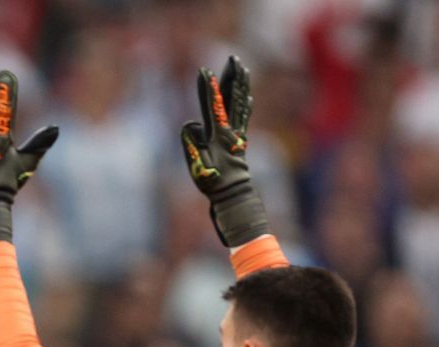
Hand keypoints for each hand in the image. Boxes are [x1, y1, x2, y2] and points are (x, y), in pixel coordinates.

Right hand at [180, 56, 269, 246]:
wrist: (233, 194)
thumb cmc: (212, 182)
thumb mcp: (197, 165)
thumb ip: (191, 143)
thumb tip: (190, 124)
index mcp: (218, 134)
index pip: (212, 106)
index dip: (208, 89)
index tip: (205, 72)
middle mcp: (230, 130)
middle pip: (231, 98)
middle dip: (231, 78)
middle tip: (233, 58)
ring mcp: (236, 134)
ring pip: (240, 103)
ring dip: (241, 85)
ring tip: (243, 68)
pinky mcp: (239, 140)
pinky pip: (244, 117)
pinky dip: (245, 104)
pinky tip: (248, 96)